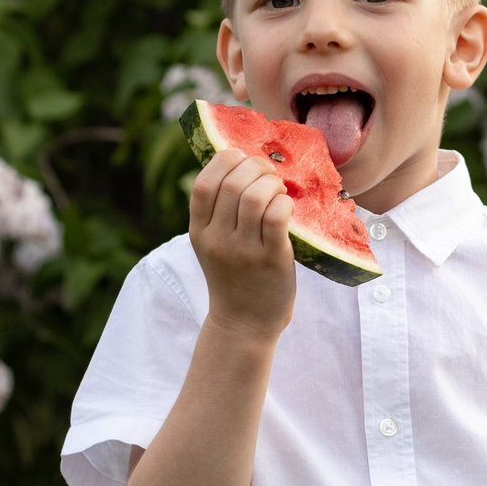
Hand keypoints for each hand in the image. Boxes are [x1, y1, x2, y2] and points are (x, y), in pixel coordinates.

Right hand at [187, 148, 297, 340]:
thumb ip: (219, 212)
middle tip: (269, 175)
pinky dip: (285, 203)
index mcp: (199, 231)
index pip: (204, 183)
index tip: (243, 161)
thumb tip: (241, 165)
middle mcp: (217, 239)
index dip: (226, 161)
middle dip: (256, 167)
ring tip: (279, 191)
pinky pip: (277, 216)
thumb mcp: (213, 245)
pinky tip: (288, 208)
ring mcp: (243, 251)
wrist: (244, 324)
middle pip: (233, 183)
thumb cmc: (235, 277)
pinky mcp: (271, 259)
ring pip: (255, 196)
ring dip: (272, 184)